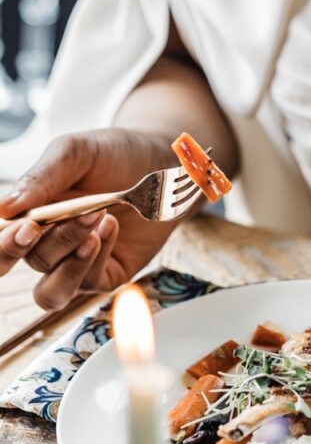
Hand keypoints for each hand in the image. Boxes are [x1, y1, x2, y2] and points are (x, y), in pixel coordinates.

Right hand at [0, 129, 178, 310]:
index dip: (4, 244)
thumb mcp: (75, 152)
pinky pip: (89, 282)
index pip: (2, 242)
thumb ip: (42, 177)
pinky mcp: (106, 274)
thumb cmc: (114, 154)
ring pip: (52, 290)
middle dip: (35, 249)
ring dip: (68, 261)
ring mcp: (77, 263)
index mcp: (29, 214)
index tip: (23, 226)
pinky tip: (110, 225)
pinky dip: (97, 256)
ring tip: (93, 222)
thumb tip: (4, 209)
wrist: (162, 161)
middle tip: (45, 229)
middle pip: (25, 264)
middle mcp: (48, 243)